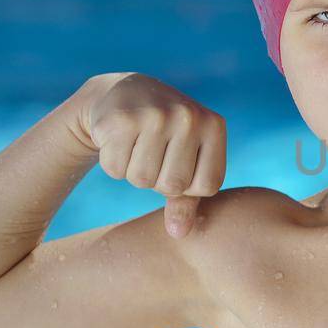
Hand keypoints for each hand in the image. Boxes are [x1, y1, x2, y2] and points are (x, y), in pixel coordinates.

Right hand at [73, 73, 226, 236]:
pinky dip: (113, 163)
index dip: (189, 186)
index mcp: (214, 126)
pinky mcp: (121, 120)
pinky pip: (115, 169)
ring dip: (134, 172)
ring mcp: (155, 116)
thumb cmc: (165, 136)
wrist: (123, 93)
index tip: (180, 164)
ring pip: (141, 180)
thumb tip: (178, 234)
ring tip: (137, 145)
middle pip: (172, 185)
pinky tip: (119, 139)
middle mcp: (188, 117)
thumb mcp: (187, 161)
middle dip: (158, 180)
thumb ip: (188, 200)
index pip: (208, 186)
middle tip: (154, 154)